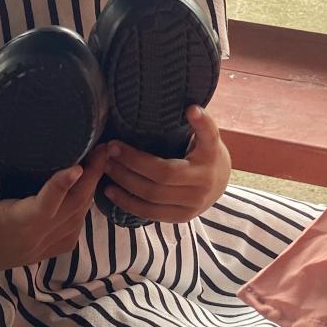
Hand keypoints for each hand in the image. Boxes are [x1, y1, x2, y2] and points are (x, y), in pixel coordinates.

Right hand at [0, 143, 107, 285]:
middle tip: (103, 150)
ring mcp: (40, 248)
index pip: (45, 206)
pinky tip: (83, 196)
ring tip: (98, 165)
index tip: (79, 166)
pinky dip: (82, 213)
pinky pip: (72, 234)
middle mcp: (33, 238)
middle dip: (91, 179)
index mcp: (14, 224)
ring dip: (90, 193)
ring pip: (76, 221)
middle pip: (72, 209)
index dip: (62, 186)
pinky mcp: (41, 253)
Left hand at [101, 106, 230, 223]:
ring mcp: (192, 205)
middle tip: (110, 147)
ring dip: (125, 181)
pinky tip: (110, 191)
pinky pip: (150, 213)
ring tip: (106, 166)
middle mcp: (203, 184)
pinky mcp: (181, 218)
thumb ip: (202, 125)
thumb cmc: (206, 154)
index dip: (196, 126)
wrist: (219, 184)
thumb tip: (191, 108)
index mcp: (210, 159)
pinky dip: (128, 202)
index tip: (188, 110)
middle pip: (163, 174)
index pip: (202, 141)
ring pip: (152, 196)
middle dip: (132, 161)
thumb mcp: (209, 138)